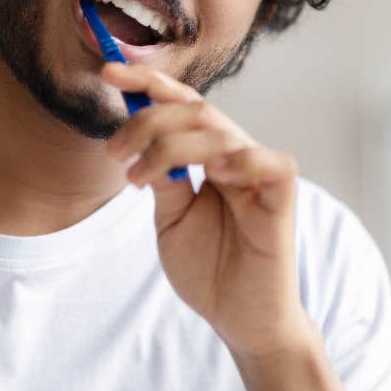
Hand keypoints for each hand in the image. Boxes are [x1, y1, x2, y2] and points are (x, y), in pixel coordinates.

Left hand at [102, 62, 310, 359]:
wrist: (240, 320)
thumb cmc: (209, 267)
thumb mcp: (171, 217)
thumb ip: (164, 177)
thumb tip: (139, 141)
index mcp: (208, 156)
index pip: (182, 103)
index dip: (148, 81)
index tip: (109, 70)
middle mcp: (234, 156)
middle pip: (194, 110)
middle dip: (146, 121)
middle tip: (115, 152)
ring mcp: (257, 176)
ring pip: (219, 131)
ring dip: (170, 145)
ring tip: (139, 179)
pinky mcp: (281, 202)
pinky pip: (272, 164)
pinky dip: (243, 159)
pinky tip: (214, 173)